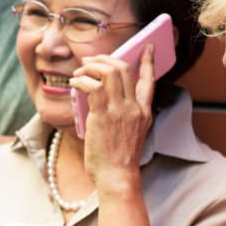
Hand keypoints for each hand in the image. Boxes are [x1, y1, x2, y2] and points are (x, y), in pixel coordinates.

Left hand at [70, 46, 155, 191]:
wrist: (118, 178)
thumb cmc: (118, 161)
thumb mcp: (132, 135)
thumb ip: (124, 115)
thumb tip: (102, 96)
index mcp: (144, 112)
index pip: (150, 80)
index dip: (148, 61)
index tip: (148, 47)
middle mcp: (135, 108)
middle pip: (125, 68)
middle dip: (105, 58)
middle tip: (90, 61)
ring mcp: (120, 111)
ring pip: (110, 72)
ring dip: (92, 66)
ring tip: (80, 71)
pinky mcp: (103, 116)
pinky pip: (93, 86)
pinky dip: (82, 80)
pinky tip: (75, 83)